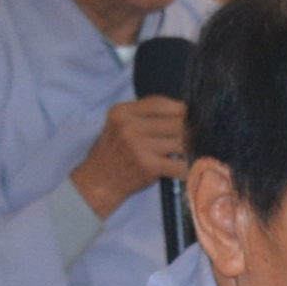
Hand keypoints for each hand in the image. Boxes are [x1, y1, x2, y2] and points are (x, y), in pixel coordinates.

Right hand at [69, 96, 187, 217]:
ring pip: (181, 142)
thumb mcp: (119, 125)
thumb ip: (143, 114)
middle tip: (187, 140)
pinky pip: (180, 164)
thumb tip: (183, 110)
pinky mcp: (148, 166)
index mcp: (122, 112)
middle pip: (175, 121)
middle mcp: (129, 126)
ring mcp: (139, 147)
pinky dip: (185, 168)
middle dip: (186, 131)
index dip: (179, 109)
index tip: (185, 117)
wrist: (99, 182)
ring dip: (186, 150)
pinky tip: (180, 170)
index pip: (160, 103)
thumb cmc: (113, 151)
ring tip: (182, 155)